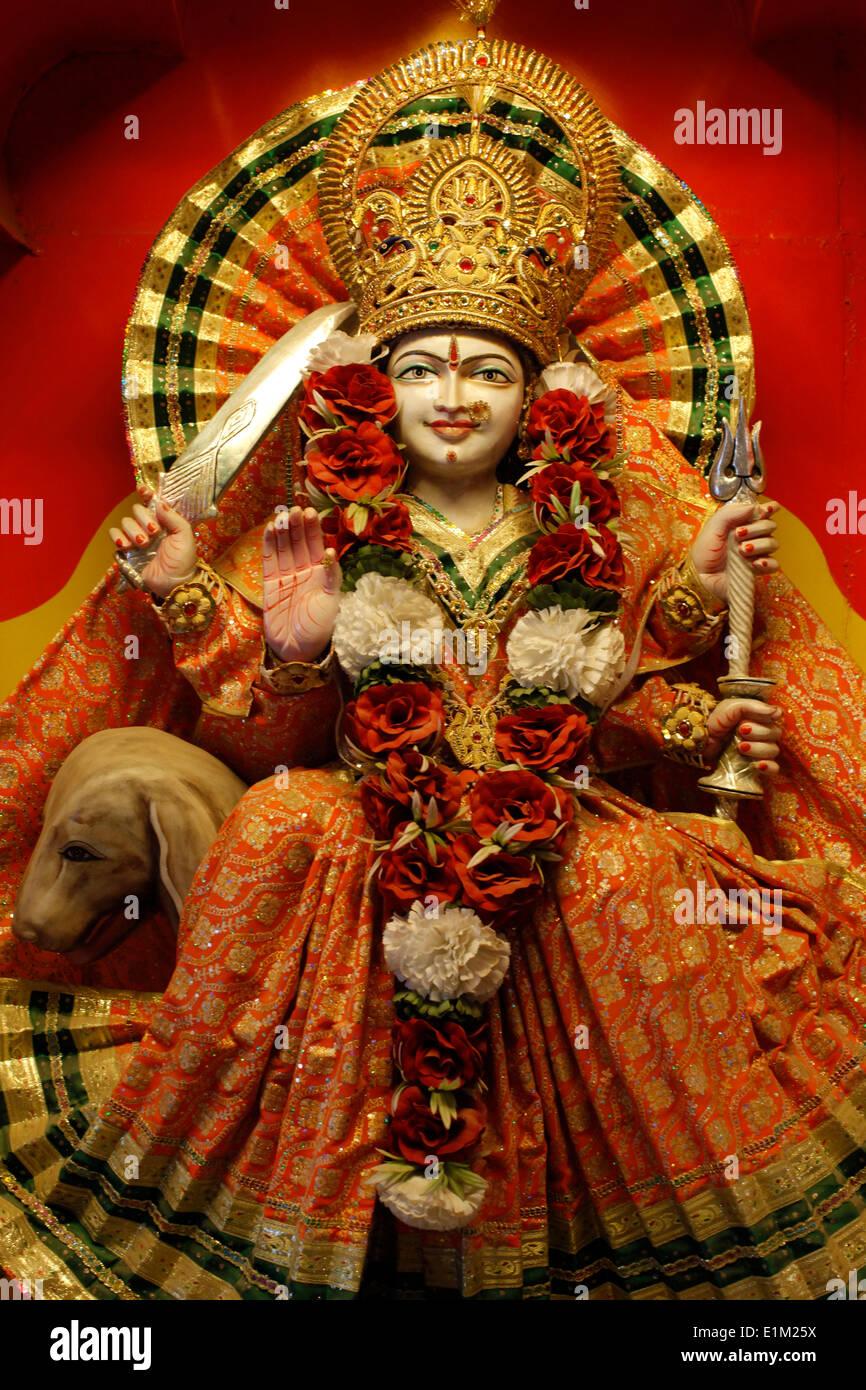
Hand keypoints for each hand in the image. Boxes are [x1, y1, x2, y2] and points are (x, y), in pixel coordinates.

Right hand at [109, 492, 196, 597]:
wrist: (173, 583)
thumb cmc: (183, 561)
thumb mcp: (185, 536)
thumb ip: (173, 518)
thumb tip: (158, 503)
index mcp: (164, 521)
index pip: (152, 501)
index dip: (146, 493)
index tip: (142, 489)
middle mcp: (149, 526)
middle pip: (136, 509)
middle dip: (144, 519)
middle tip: (154, 532)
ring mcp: (136, 537)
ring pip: (125, 522)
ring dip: (134, 531)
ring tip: (144, 544)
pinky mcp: (126, 550)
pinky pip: (115, 535)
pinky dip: (119, 537)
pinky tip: (128, 545)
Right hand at [262, 506, 341, 662]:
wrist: (297, 651)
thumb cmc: (319, 629)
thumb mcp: (331, 602)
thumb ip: (331, 576)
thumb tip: (331, 551)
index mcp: (321, 575)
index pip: (316, 546)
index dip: (312, 530)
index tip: (309, 513)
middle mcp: (304, 573)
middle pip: (299, 543)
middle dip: (297, 526)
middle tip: (295, 509)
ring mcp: (286, 578)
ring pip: (284, 549)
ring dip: (282, 532)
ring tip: (281, 515)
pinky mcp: (270, 585)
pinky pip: (269, 561)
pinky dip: (268, 546)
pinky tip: (268, 530)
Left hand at [689, 499, 779, 606]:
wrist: (701, 577)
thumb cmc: (705, 552)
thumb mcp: (712, 528)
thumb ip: (729, 514)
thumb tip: (752, 507)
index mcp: (743, 523)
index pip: (764, 512)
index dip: (769, 508)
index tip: (766, 510)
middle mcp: (753, 536)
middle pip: (770, 526)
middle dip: (756, 528)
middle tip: (738, 534)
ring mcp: (757, 553)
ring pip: (772, 543)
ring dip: (758, 545)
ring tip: (741, 551)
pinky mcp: (759, 569)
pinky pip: (774, 564)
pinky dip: (767, 562)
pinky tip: (755, 563)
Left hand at [705, 698, 781, 775]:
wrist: (700, 740)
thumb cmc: (715, 721)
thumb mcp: (730, 707)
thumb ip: (753, 706)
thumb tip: (777, 712)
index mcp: (759, 717)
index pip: (776, 716)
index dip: (768, 718)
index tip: (750, 720)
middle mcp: (762, 733)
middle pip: (775, 734)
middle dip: (759, 732)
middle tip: (741, 731)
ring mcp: (759, 751)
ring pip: (773, 750)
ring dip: (758, 749)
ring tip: (740, 747)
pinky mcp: (755, 766)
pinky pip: (773, 769)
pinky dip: (769, 767)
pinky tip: (759, 765)